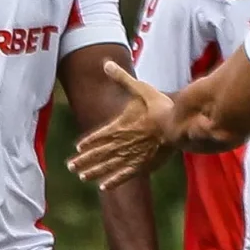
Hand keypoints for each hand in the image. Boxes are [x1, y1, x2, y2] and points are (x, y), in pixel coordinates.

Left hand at [70, 61, 177, 189]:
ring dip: (95, 171)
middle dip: (84, 160)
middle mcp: (123, 143)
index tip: (78, 148)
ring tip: (83, 176)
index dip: (88, 143)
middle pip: (100, 153)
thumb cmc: (161, 107)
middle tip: (70, 167)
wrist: (179, 126)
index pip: (99, 136)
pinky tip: (104, 186)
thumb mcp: (140, 88)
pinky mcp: (144, 164)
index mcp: (120, 126)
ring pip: (109, 166)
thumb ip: (122, 78)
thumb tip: (106, 63)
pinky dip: (114, 180)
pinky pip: (125, 175)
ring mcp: (132, 156)